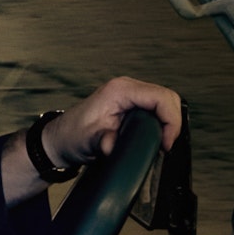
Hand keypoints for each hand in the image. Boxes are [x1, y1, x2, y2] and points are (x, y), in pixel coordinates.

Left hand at [43, 77, 181, 167]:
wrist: (61, 139)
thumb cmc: (72, 136)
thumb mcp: (87, 142)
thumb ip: (102, 142)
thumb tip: (111, 145)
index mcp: (120, 90)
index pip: (160, 97)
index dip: (170, 121)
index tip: (165, 144)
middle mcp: (127, 88)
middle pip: (167, 97)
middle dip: (172, 122)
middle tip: (165, 146)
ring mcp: (130, 95)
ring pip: (164, 102)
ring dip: (168, 122)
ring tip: (161, 144)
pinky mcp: (132, 104)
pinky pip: (156, 108)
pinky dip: (161, 123)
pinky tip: (155, 138)